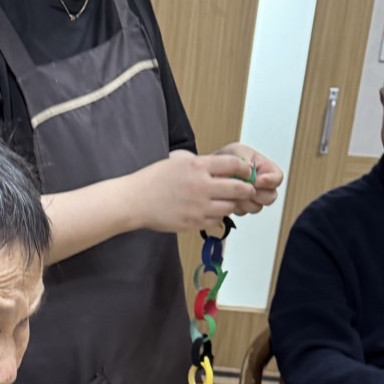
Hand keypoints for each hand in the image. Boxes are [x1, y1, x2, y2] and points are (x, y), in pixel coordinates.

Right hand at [131, 150, 259, 232]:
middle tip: (247, 190)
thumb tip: (220, 166)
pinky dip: (217, 216)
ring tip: (225, 201)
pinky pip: (216, 220)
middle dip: (246, 189)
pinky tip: (210, 212)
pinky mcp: (194, 222)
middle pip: (238, 188)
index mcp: (198, 166)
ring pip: (229, 207)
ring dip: (231, 204)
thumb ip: (200, 162)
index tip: (246, 172)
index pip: (234, 165)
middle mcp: (201, 186)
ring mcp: (199, 206)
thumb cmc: (153, 180)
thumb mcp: (177, 161)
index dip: (244, 169)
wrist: (136, 201)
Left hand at [215, 143, 283, 214]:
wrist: (211, 170)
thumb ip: (245, 159)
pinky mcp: (242, 206)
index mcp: (265, 169)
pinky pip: (243, 212)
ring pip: (257, 207)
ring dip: (245, 200)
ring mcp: (252, 198)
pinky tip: (228, 197)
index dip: (270, 181)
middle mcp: (262, 185)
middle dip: (258, 194)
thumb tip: (250, 170)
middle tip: (245, 188)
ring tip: (233, 192)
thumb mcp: (236, 151)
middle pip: (270, 196)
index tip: (257, 180)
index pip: (278, 178)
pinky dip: (236, 206)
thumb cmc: (227, 158)